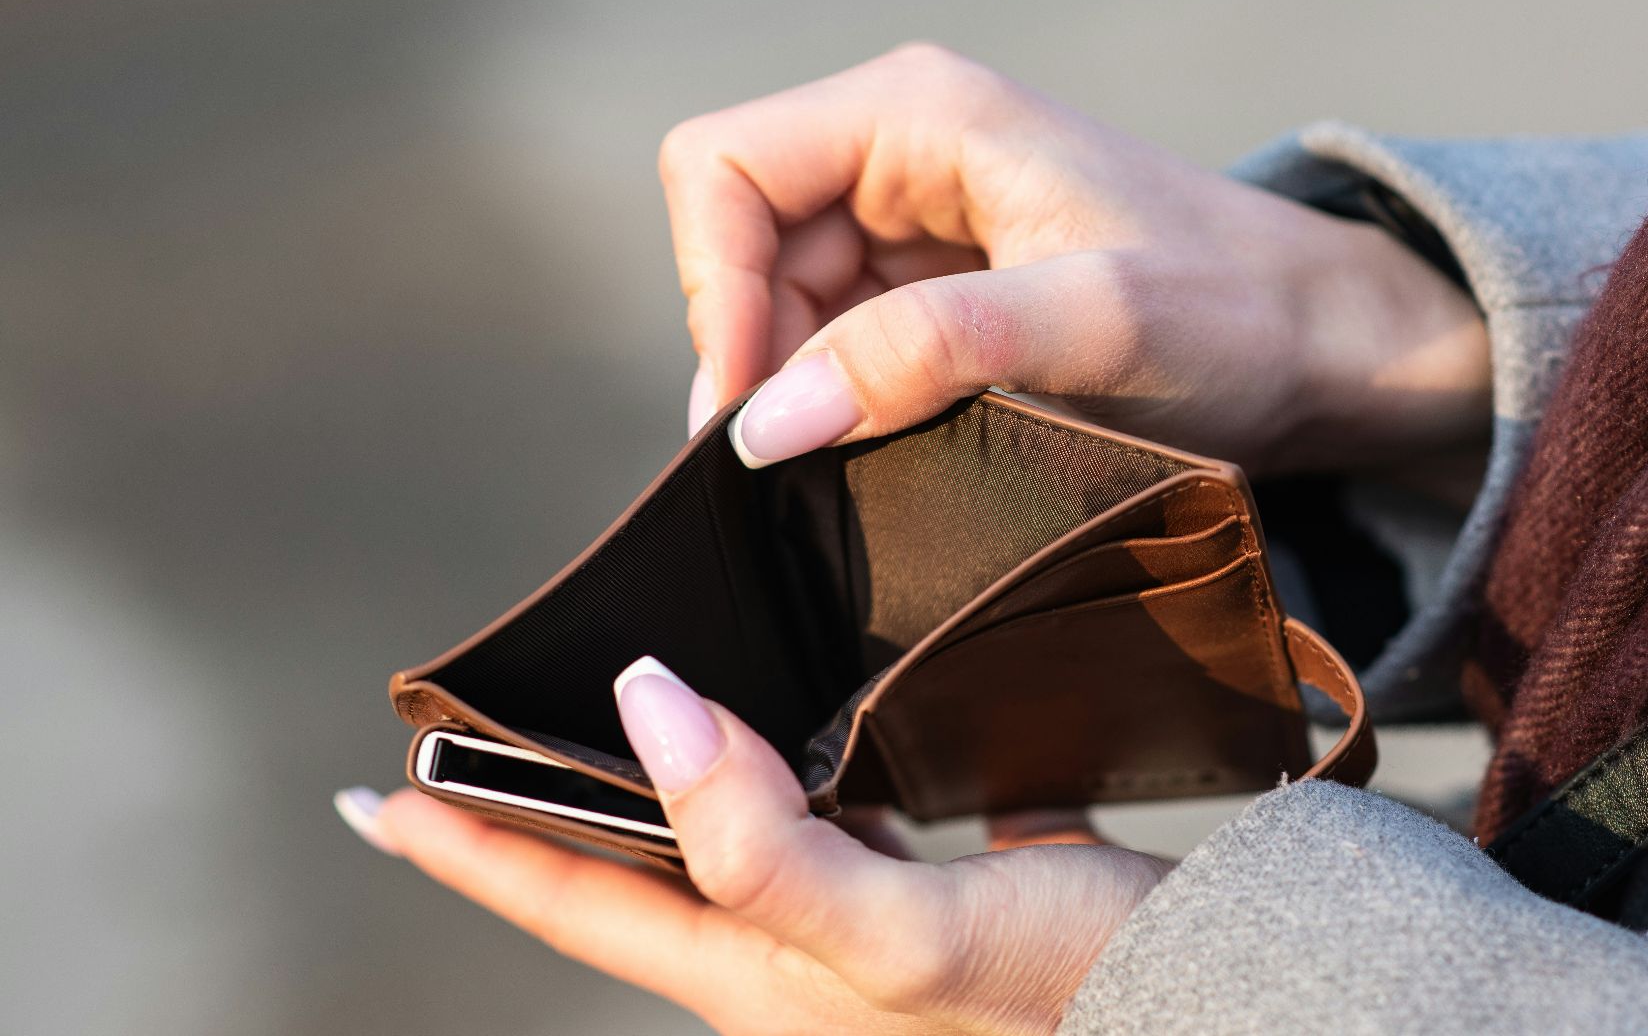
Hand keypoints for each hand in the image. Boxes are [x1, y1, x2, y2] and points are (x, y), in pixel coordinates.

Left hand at [337, 657, 1170, 1033]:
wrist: (1213, 1001)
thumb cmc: (1063, 990)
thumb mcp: (902, 934)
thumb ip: (761, 843)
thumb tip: (646, 708)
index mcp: (753, 973)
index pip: (569, 903)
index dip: (466, 848)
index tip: (372, 789)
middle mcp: (787, 954)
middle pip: (630, 870)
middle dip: (541, 806)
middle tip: (476, 728)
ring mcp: (856, 925)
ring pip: (719, 836)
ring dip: (652, 782)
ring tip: (609, 712)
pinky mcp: (926, 887)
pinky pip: (822, 814)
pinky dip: (781, 761)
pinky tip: (800, 713)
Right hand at [664, 43, 1487, 473]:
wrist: (1326, 350)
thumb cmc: (1238, 312)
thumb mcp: (1090, 326)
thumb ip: (925, 355)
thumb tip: (769, 420)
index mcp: (918, 112)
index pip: (721, 168)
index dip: (714, 288)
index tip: (756, 408)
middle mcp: (900, 151)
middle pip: (738, 244)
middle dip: (752, 355)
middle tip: (798, 464)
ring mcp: (916, 223)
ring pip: (779, 306)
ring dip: (798, 390)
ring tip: (858, 464)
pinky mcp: (939, 291)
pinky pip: (837, 343)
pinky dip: (840, 404)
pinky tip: (884, 453)